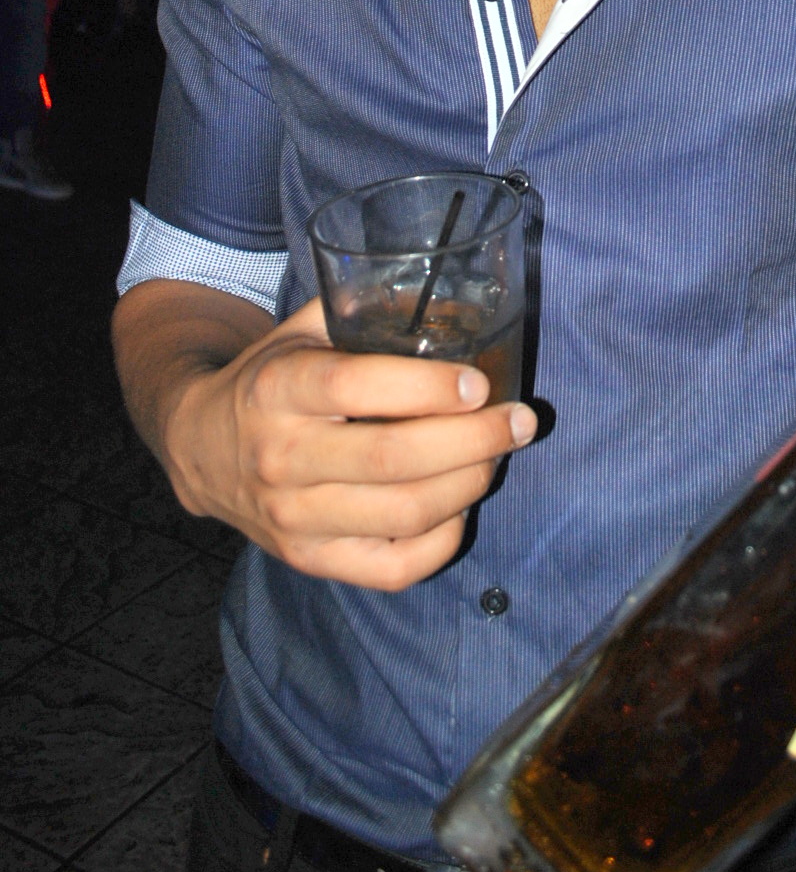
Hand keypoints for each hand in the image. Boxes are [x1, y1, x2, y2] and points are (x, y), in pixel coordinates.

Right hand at [162, 298, 535, 589]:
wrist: (199, 447)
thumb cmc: (271, 376)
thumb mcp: (302, 329)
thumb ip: (366, 310)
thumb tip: (459, 303)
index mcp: (278, 387)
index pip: (356, 386)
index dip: (427, 386)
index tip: (479, 380)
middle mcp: (281, 456)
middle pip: (392, 458)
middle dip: (474, 439)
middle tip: (521, 420)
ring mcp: (292, 518)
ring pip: (402, 514)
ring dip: (469, 484)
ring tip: (498, 455)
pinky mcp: (309, 561)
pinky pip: (394, 567)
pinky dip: (443, 539)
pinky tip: (461, 505)